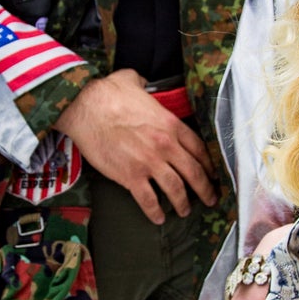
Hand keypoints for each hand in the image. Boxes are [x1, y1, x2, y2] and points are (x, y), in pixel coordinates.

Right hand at [60, 70, 216, 224]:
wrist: (86, 108)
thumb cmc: (108, 93)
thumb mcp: (134, 81)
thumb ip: (144, 84)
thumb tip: (142, 82)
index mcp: (171, 124)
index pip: (199, 149)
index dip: (209, 164)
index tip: (212, 174)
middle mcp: (165, 145)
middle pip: (194, 173)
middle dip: (206, 189)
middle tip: (211, 199)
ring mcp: (149, 162)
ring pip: (176, 189)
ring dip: (182, 203)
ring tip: (184, 211)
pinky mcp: (130, 176)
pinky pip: (148, 200)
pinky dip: (155, 212)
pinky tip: (158, 218)